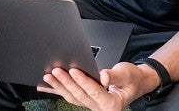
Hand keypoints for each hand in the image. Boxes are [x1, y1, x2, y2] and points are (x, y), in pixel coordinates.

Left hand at [37, 63, 157, 110]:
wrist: (134, 84)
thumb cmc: (132, 79)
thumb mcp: (127, 74)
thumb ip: (115, 75)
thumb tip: (103, 76)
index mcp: (112, 104)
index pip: (94, 91)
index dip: (83, 81)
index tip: (74, 70)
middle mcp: (100, 107)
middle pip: (80, 95)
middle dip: (66, 83)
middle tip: (55, 71)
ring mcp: (92, 105)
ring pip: (72, 97)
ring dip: (59, 86)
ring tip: (47, 76)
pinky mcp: (86, 100)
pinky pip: (69, 96)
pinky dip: (56, 90)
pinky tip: (44, 87)